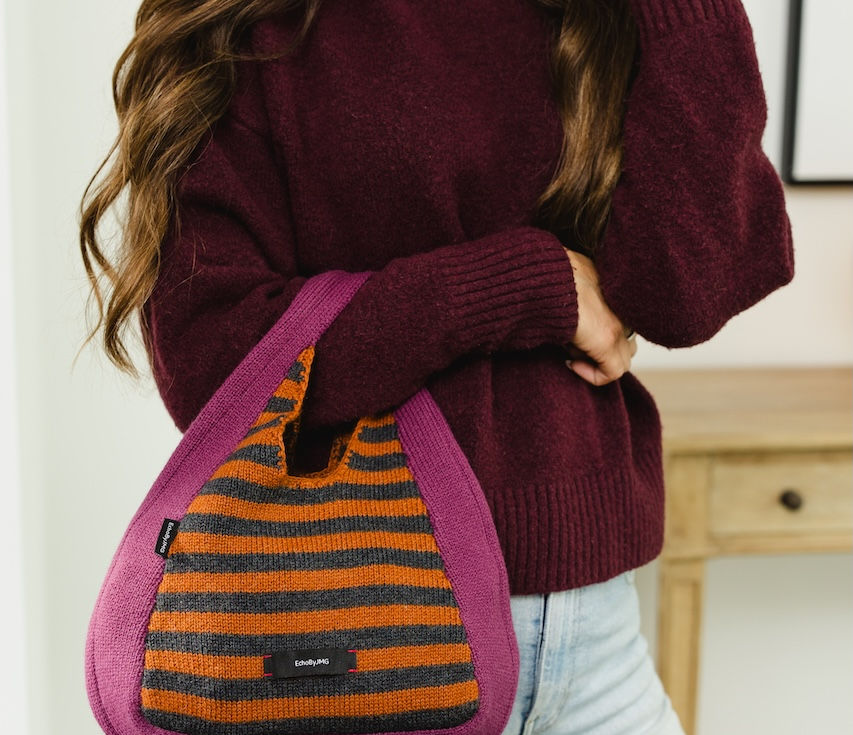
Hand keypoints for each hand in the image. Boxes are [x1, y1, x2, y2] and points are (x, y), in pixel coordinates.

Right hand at [564, 247, 636, 385]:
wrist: (547, 280)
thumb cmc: (551, 276)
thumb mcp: (572, 281)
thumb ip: (581, 294)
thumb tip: (570, 306)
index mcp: (618, 291)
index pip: (622, 322)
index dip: (599, 334)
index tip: (575, 336)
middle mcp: (625, 308)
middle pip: (626, 340)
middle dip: (602, 349)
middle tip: (574, 345)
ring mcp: (619, 325)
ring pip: (622, 357)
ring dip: (596, 361)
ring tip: (570, 351)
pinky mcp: (608, 340)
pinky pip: (612, 372)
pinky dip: (592, 375)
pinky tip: (571, 364)